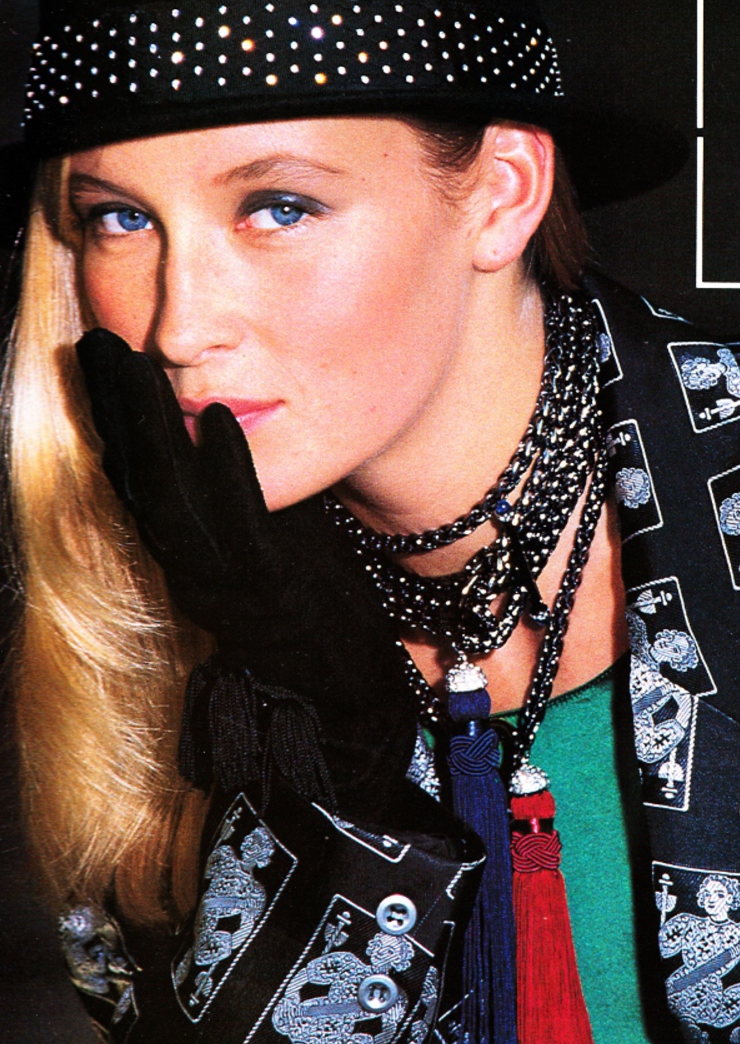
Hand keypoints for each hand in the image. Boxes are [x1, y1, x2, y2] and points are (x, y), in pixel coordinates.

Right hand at [76, 328, 417, 819]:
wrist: (343, 699)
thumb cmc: (313, 617)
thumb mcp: (270, 550)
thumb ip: (242, 505)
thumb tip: (230, 441)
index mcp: (195, 553)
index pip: (142, 480)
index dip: (114, 423)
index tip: (99, 364)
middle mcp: (198, 565)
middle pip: (141, 477)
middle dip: (114, 410)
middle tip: (92, 344)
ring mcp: (230, 577)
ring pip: (171, 495)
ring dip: (149, 426)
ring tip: (129, 363)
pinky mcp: (273, 586)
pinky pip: (241, 521)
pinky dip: (225, 469)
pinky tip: (217, 420)